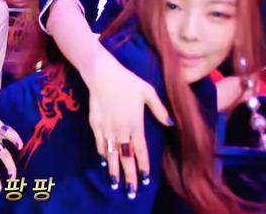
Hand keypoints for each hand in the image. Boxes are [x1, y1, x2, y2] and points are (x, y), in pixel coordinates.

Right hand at [86, 59, 170, 195]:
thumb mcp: (148, 91)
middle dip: (128, 176)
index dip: (143, 166)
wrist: (101, 73)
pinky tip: (105, 162)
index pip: (140, 150)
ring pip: (111, 154)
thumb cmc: (127, 80)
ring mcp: (106, 128)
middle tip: (131, 192)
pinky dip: (102, 154)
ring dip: (114, 169)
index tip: (146, 179)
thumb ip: (159, 109)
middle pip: (125, 157)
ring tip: (116, 183)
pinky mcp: (95, 124)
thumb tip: (170, 123)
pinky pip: (99, 143)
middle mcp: (121, 129)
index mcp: (135, 123)